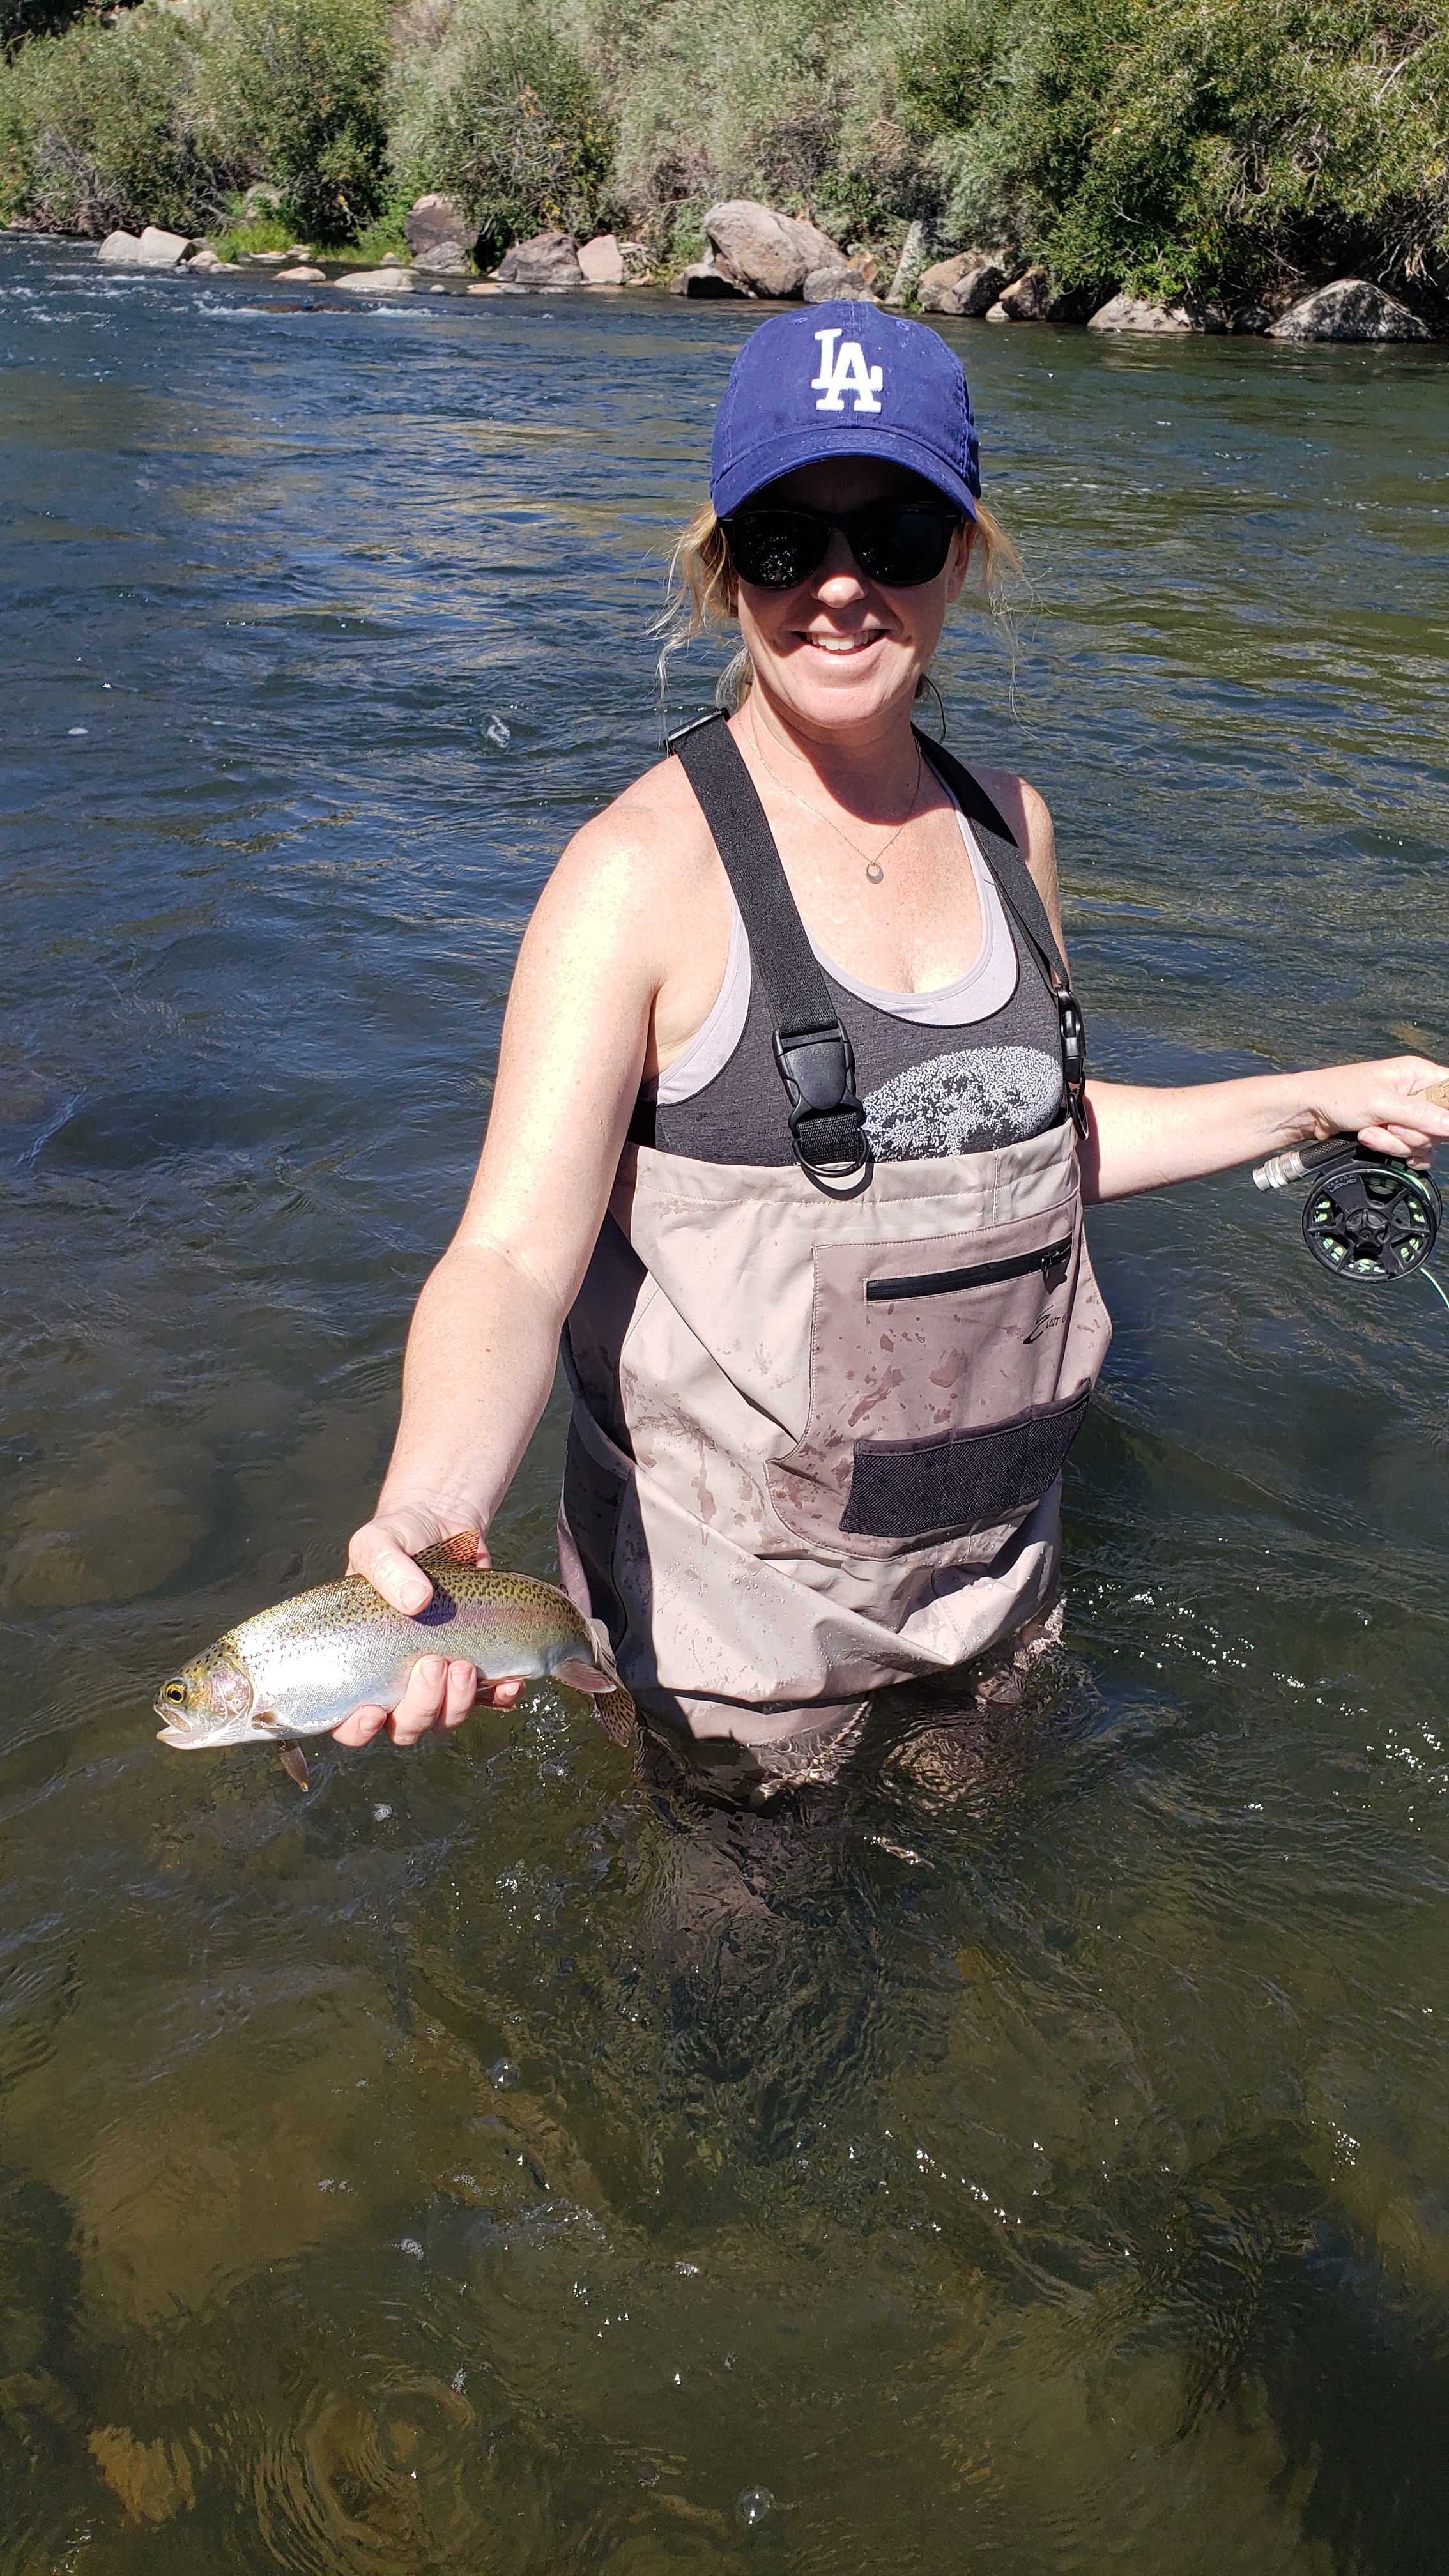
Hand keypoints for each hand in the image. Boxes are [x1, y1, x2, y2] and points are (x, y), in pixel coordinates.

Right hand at [331, 1506, 525, 1749]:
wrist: (441, 1524)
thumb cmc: (397, 1539)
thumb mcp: (377, 1543)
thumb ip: (386, 1567)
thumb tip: (416, 1599)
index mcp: (359, 1663)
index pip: (347, 1720)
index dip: (357, 1730)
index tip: (373, 1710)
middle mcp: (396, 1680)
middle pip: (404, 1726)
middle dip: (421, 1707)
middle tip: (434, 1663)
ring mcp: (437, 1678)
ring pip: (445, 1719)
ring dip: (458, 1704)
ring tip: (466, 1666)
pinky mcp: (474, 1666)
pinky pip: (489, 1698)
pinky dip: (501, 1696)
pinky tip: (510, 1681)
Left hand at [1294, 1057, 1448, 1163]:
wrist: (1308, 1114)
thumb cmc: (1336, 1095)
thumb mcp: (1381, 1103)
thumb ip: (1420, 1114)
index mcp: (1417, 1074)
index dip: (1446, 1112)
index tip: (1434, 1124)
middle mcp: (1415, 1094)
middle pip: (1440, 1124)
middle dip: (1411, 1132)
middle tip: (1387, 1124)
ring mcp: (1405, 1116)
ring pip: (1423, 1141)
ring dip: (1394, 1143)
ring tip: (1369, 1131)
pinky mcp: (1394, 1134)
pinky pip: (1411, 1152)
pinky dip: (1393, 1152)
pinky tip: (1372, 1142)